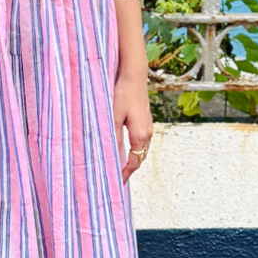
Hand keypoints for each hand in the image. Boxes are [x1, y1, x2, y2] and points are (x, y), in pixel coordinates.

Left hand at [113, 69, 152, 183]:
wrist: (134, 76)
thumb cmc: (123, 94)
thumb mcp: (113, 117)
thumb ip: (112, 137)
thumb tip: (110, 155)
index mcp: (140, 135)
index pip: (134, 162)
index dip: (125, 174)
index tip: (117, 182)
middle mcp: (147, 133)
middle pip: (139, 158)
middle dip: (129, 168)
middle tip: (117, 176)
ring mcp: (148, 126)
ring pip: (141, 149)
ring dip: (132, 158)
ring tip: (119, 165)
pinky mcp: (145, 120)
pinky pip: (141, 140)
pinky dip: (134, 148)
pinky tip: (124, 146)